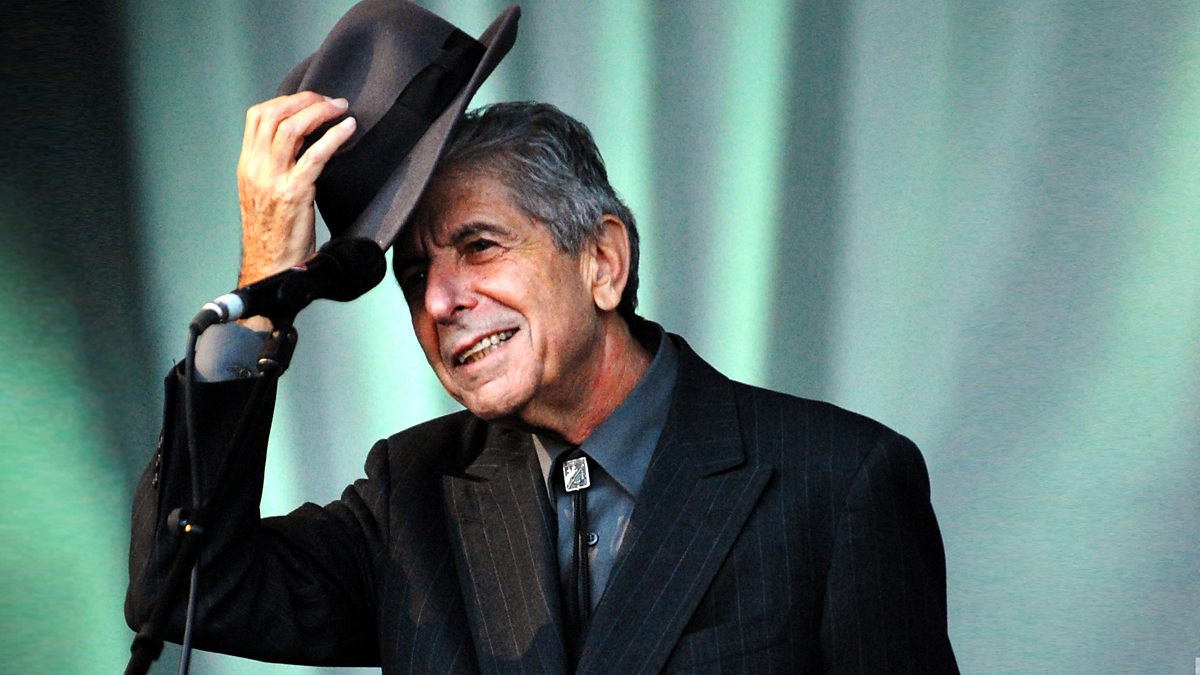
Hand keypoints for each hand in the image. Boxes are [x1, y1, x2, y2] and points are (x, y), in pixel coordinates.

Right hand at [236, 91, 356, 286]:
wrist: (271, 266)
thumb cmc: (274, 234)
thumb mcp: (265, 193)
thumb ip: (275, 167)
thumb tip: (300, 143)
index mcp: (247, 165)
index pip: (257, 115)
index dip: (286, 100)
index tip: (310, 100)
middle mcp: (256, 168)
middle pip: (274, 114)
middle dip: (306, 100)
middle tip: (331, 101)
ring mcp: (273, 179)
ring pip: (291, 128)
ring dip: (320, 112)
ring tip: (340, 109)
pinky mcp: (294, 193)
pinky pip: (314, 155)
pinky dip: (333, 137)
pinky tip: (348, 129)